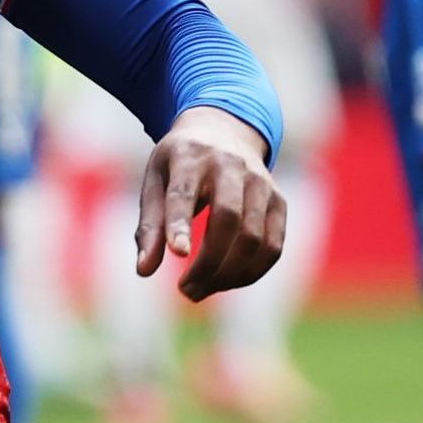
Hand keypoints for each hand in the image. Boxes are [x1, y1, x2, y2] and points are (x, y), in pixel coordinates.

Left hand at [136, 106, 284, 302]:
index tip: (178, 254)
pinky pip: (273, 247)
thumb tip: (144, 271)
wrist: (224, 131)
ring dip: (227, 275)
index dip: (181, 224)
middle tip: (185, 290)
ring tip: (199, 290)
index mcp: (190, 156)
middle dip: (207, 262)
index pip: (186, 192)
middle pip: (228, 218)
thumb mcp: (155, 182)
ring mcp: (261, 182)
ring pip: (254, 238)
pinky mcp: (279, 201)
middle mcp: (231, 164)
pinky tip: (225, 282)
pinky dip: (250, 273)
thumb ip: (150, 226)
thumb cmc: (180, 165)